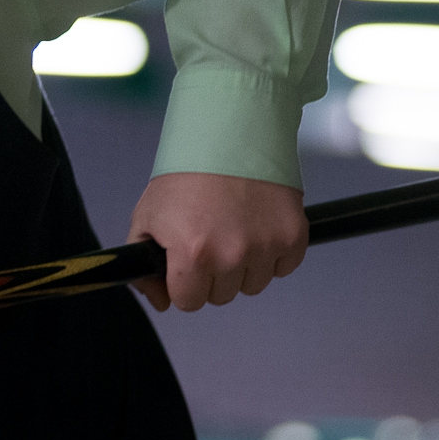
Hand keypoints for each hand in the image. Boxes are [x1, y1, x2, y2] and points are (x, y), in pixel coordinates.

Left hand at [126, 172, 307, 312]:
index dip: (182, 284)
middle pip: (221, 296)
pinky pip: (283, 268)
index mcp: (192, 253)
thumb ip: (145, 267)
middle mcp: (231, 255)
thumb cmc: (184, 178)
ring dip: (242, 267)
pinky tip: (256, 227)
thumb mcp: (147, 218)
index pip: (188, 302)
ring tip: (231, 230)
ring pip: (252, 285)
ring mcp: (266, 246)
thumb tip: (161, 303)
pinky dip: (271, 255)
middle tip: (208, 240)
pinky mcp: (293, 237)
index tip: (184, 265)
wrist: (229, 136)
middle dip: (211, 276)